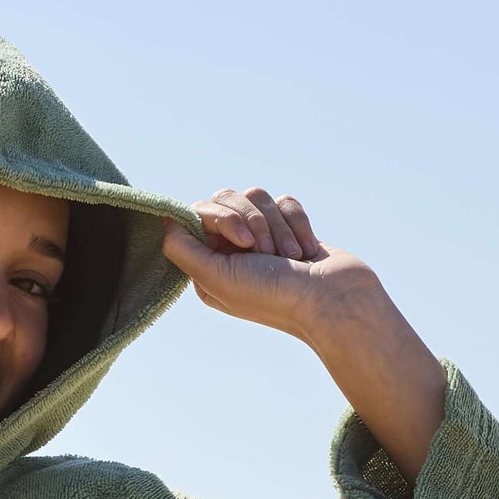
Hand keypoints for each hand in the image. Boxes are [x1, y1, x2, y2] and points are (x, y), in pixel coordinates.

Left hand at [163, 186, 445, 478]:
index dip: (222, 217)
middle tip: (266, 253)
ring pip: (258, 196)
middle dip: (253, 221)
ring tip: (290, 257)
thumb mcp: (215, 278)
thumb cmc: (274, 296)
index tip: (242, 242)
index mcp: (209, 266)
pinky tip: (306, 250)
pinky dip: (298, 224)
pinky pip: (286, 201)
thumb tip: (163, 217)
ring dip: (277, 226)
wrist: (334, 302)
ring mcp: (262, 240)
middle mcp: (231, 251)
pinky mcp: (290, 230)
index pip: (198, 213)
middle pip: (227, 197)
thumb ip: (181, 248)